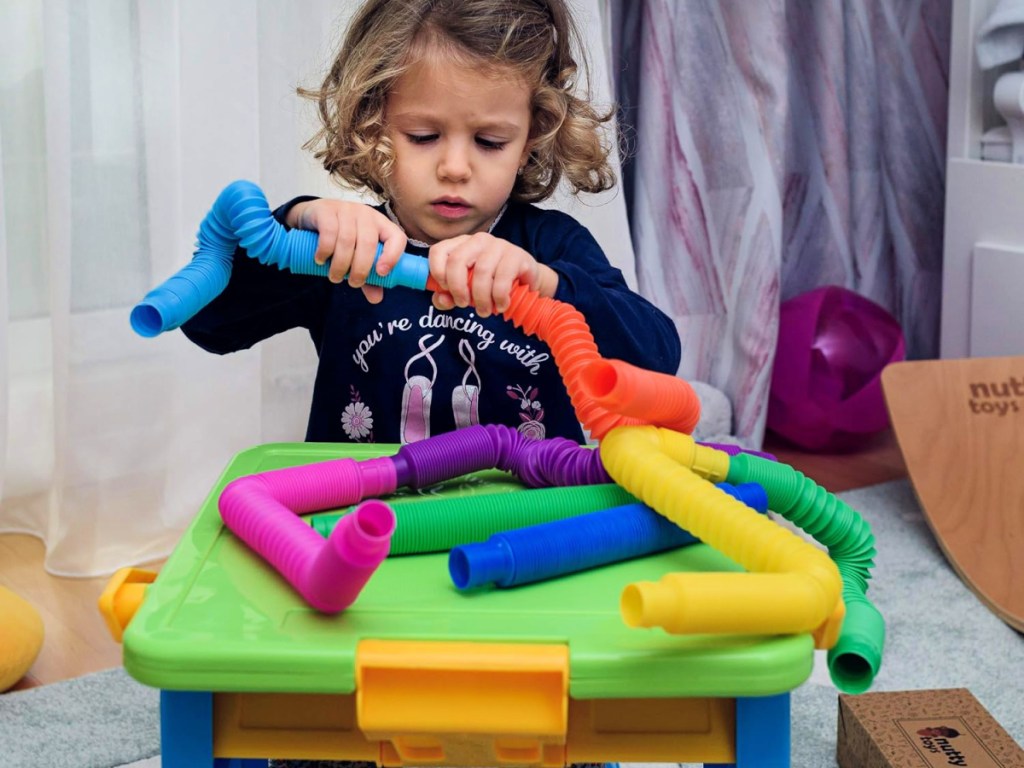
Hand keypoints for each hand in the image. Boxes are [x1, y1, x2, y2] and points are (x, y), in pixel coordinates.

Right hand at [286, 199, 405, 303]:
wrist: (312, 218)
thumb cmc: (340, 239)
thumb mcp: (356, 257)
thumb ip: (368, 277)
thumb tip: (376, 299)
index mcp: (381, 225)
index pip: (396, 237)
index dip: (393, 256)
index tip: (381, 273)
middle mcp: (366, 215)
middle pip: (368, 243)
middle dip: (361, 268)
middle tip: (353, 283)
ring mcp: (346, 210)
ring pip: (347, 240)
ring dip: (340, 264)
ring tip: (335, 277)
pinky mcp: (326, 211)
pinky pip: (329, 232)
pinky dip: (325, 250)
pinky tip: (321, 260)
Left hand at [427, 233, 558, 316]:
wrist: (526, 284)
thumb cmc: (490, 285)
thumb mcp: (466, 292)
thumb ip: (448, 296)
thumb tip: (441, 299)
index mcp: (461, 245)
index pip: (438, 250)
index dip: (436, 271)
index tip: (444, 290)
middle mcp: (478, 241)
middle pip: (457, 260)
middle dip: (457, 288)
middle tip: (463, 304)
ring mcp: (499, 245)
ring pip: (481, 272)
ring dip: (480, 298)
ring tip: (484, 311)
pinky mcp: (516, 256)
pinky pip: (502, 278)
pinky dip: (498, 297)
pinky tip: (501, 306)